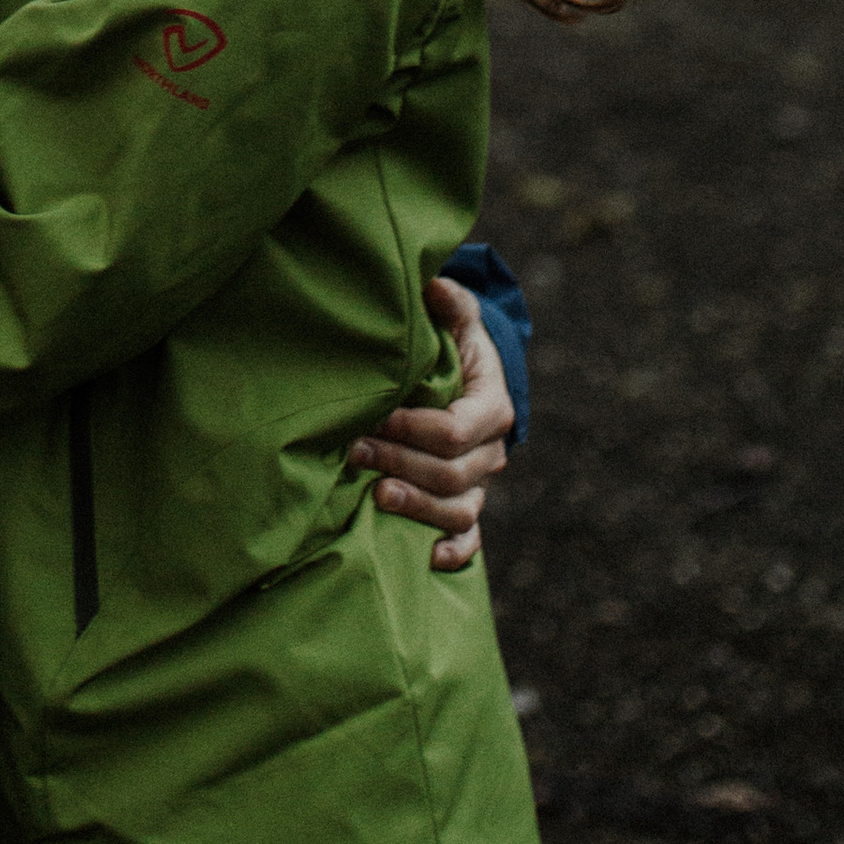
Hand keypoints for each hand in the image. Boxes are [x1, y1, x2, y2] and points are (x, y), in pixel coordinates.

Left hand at [347, 276, 511, 572]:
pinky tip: (425, 559)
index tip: (372, 417)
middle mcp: (491, 452)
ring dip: (416, 508)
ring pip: (459, 510)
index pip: (454, 430)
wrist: (472, 385)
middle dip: (399, 463)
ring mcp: (480, 485)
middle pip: (451, 474)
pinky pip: (469, 540)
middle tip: (352, 451)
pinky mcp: (467, 508)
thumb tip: (434, 285)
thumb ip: (451, 304)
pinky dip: (452, 553)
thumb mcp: (459, 322)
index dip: (412, 429)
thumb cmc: (457, 349)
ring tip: (374, 497)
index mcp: (492, 408)